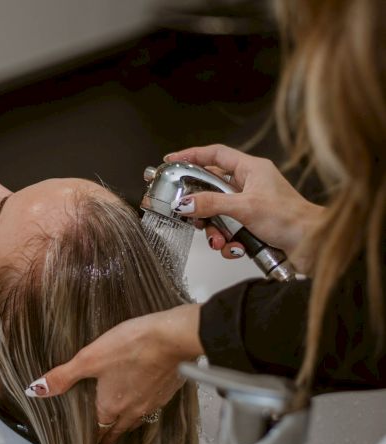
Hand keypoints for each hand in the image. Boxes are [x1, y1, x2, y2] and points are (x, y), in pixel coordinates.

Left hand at [25, 304, 203, 443]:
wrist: (173, 339)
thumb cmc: (131, 346)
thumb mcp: (90, 358)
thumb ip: (63, 376)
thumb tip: (35, 390)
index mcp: (110, 406)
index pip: (100, 431)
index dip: (94, 439)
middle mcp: (132, 410)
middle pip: (119, 429)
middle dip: (110, 436)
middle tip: (105, 442)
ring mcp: (153, 402)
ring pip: (137, 420)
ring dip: (128, 424)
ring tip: (122, 424)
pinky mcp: (167, 392)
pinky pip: (153, 406)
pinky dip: (145, 406)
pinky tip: (145, 397)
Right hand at [165, 144, 324, 273]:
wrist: (311, 245)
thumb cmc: (290, 219)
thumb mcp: (245, 208)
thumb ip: (212, 204)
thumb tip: (185, 203)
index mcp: (251, 169)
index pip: (216, 154)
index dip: (192, 155)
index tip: (172, 161)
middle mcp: (250, 185)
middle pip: (212, 190)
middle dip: (202, 209)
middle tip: (192, 216)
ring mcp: (251, 206)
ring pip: (218, 215)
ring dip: (215, 232)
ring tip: (220, 241)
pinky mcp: (252, 226)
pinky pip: (229, 232)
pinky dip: (229, 243)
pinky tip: (236, 249)